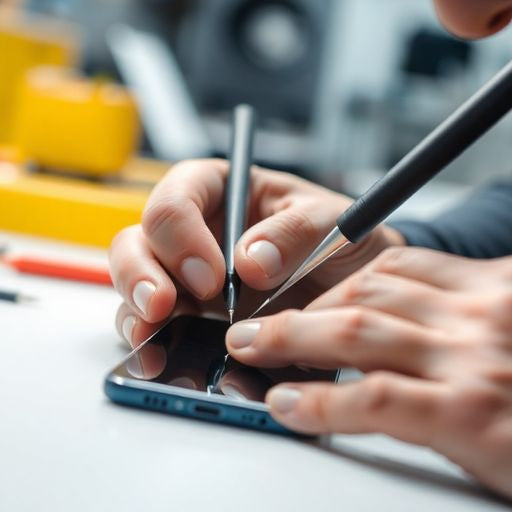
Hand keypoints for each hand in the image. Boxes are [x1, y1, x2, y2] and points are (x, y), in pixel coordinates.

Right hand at [110, 159, 401, 347]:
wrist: (350, 284)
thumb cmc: (338, 238)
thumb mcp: (331, 223)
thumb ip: (295, 231)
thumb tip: (249, 262)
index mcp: (224, 191)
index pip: (179, 195)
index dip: (182, 233)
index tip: (212, 276)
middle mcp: (197, 230)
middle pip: (141, 239)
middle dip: (142, 272)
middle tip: (164, 305)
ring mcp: (187, 273)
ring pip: (136, 282)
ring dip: (135, 310)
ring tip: (152, 339)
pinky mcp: (191, 313)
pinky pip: (153, 323)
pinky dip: (149, 341)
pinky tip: (158, 358)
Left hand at [226, 248, 511, 497]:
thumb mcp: (510, 330)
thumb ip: (462, 317)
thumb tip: (394, 319)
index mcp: (493, 289)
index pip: (395, 268)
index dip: (334, 281)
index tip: (299, 296)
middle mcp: (482, 314)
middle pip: (364, 293)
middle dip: (298, 307)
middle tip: (255, 323)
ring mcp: (475, 360)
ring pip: (356, 332)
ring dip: (290, 338)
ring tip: (249, 348)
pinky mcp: (472, 415)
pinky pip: (375, 397)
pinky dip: (323, 398)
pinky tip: (287, 403)